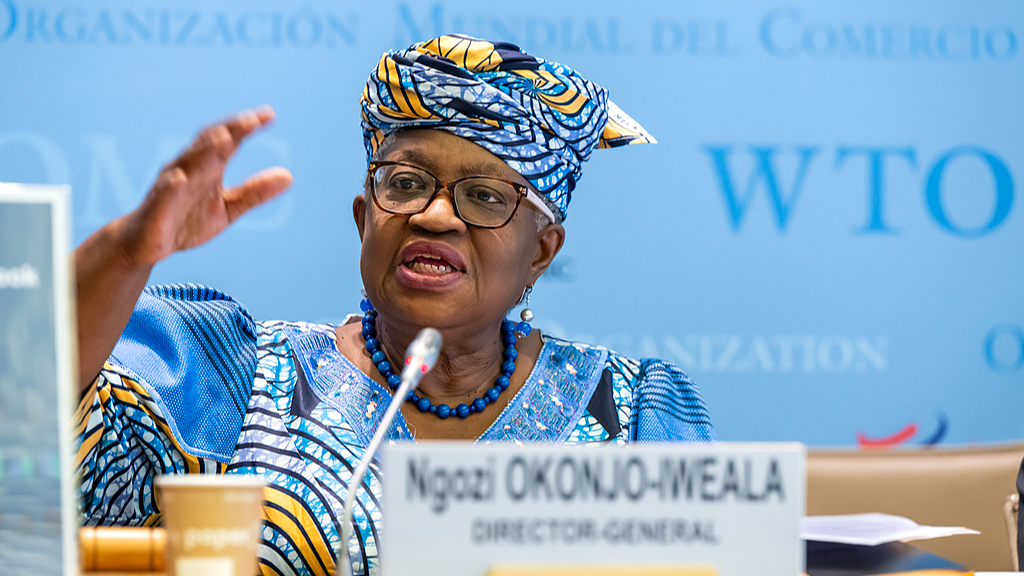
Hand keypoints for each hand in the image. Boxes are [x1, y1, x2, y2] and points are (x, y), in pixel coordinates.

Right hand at [117, 107, 292, 264]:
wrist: (147, 245)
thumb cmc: (187, 220)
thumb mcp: (228, 208)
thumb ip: (255, 192)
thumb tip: (289, 176)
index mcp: (208, 166)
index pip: (228, 140)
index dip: (246, 127)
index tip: (269, 115)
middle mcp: (188, 168)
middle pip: (208, 143)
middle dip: (229, 130)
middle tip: (252, 120)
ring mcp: (170, 185)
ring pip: (188, 162)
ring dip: (205, 150)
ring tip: (225, 138)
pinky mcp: (156, 206)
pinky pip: (163, 193)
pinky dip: (171, 185)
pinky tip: (180, 178)